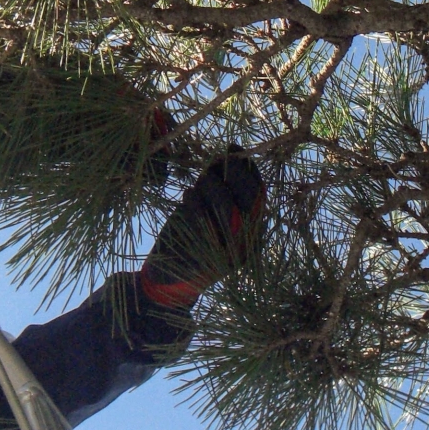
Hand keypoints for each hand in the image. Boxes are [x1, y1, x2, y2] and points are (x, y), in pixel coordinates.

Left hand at [139, 150, 265, 308]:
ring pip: (227, 207)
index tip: (233, 147)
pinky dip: (194, 203)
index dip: (249, 168)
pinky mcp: (207, 259)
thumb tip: (228, 154)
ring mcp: (229, 254)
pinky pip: (204, 221)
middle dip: (232, 172)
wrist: (168, 282)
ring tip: (197, 184)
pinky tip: (187, 197)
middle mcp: (247, 243)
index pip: (260, 193)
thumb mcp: (210, 212)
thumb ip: (223, 189)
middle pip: (250, 199)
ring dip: (210, 186)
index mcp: (253, 231)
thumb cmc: (190, 239)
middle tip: (216, 159)